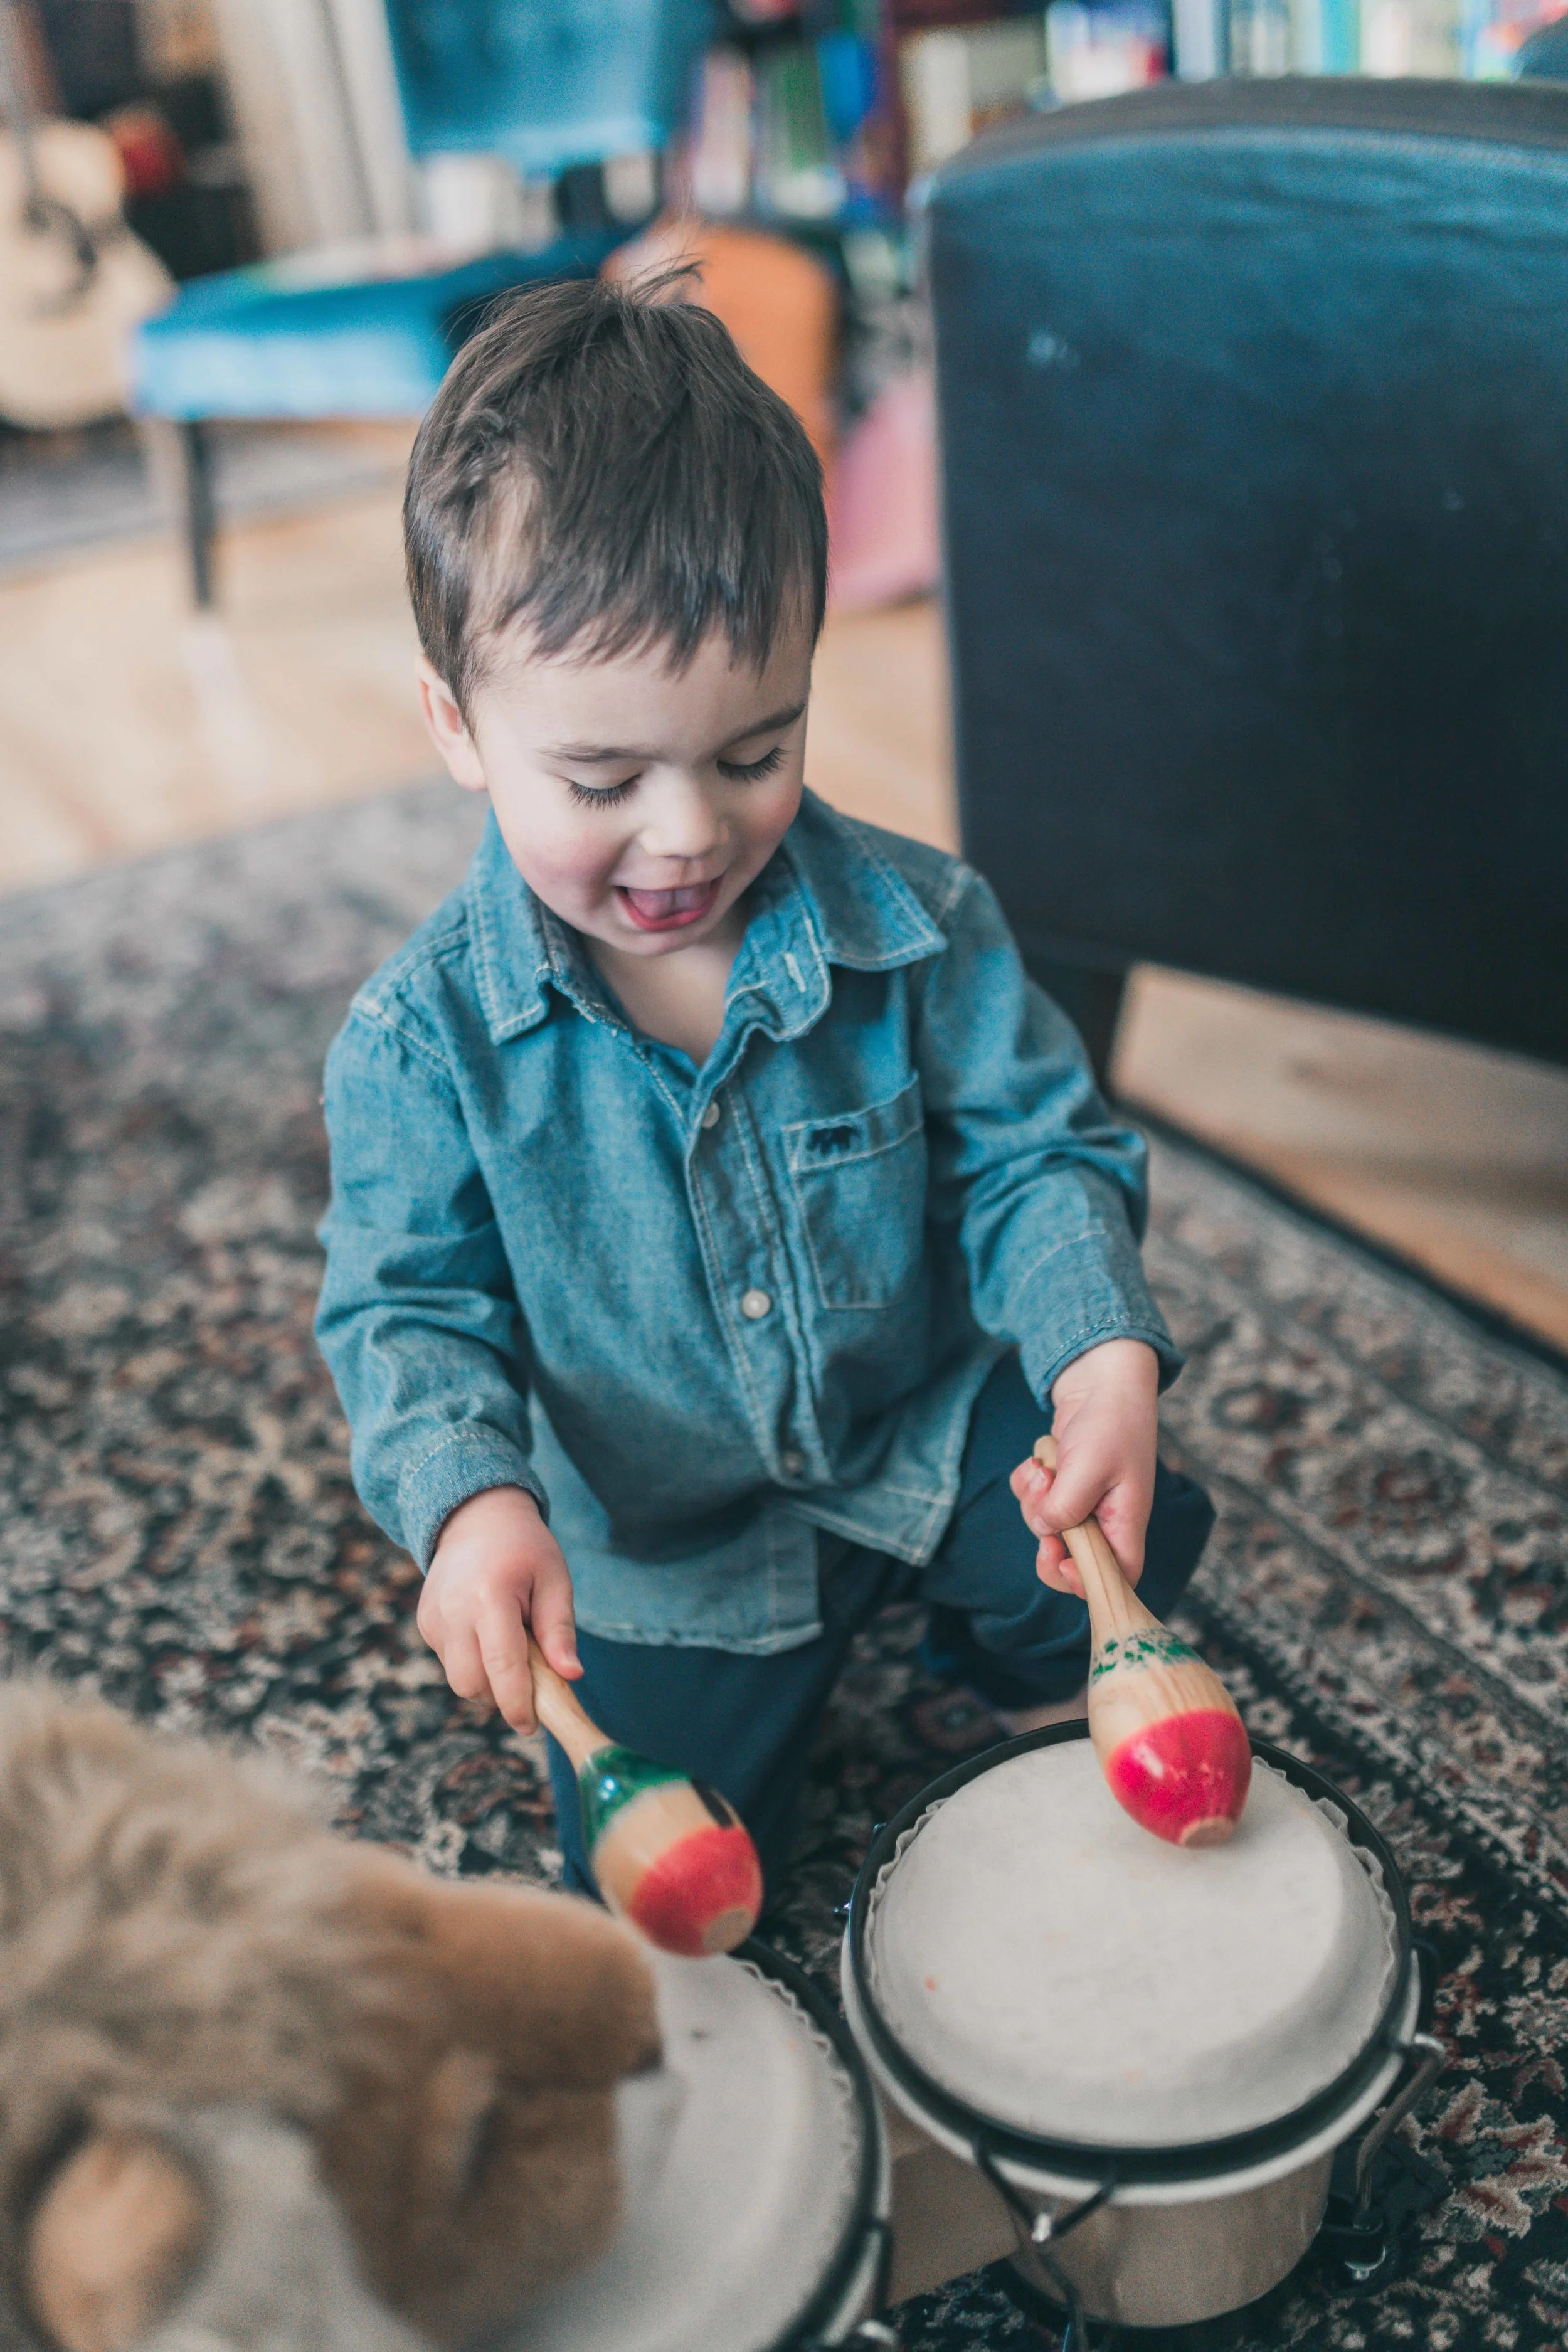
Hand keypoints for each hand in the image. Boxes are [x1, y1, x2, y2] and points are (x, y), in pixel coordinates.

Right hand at [417, 1485, 579, 1734]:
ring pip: (459, 1680)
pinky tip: (488, 1634)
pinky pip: (450, 1662)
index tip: (532, 1726)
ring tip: (510, 1646)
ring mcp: (433, 1619)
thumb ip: (560, 1630)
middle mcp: (452, 1612)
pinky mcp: (425, 1624)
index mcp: (489, 1598)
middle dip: (502, 1696)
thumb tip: (572, 1676)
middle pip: (472, 1685)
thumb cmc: (524, 1550)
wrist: (476, 1518)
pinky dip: (473, 1663)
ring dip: (487, 1681)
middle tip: (530, 1678)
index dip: (518, 1704)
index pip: (502, 1668)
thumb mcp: (554, 1580)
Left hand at [1008, 1338, 1158, 1594]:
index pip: (1117, 1576)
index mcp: (1125, 1522)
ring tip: (1043, 1470)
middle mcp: (1104, 1519)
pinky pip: (1033, 1501)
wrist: (1100, 1380)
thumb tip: (1045, 1531)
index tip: (1060, 1560)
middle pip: (1070, 1557)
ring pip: (1045, 1527)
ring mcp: (1081, 1503)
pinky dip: (1028, 1484)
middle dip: (1046, 1536)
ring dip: (1034, 1501)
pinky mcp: (1061, 1485)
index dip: (1087, 1581)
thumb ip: (1066, 1508)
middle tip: (1042, 1508)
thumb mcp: (1089, 1467)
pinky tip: (1038, 1462)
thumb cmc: (1109, 1422)